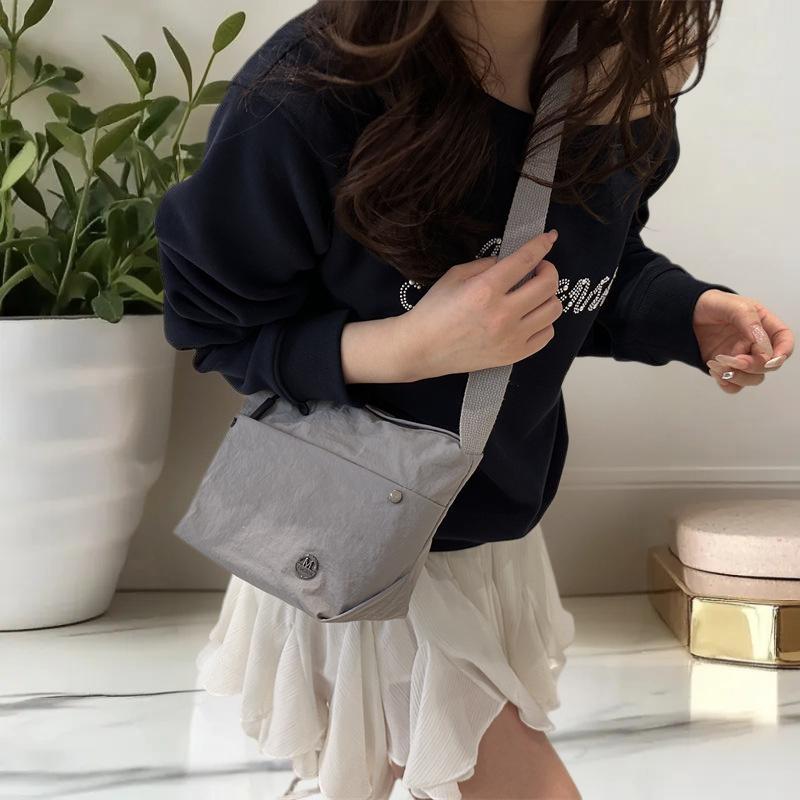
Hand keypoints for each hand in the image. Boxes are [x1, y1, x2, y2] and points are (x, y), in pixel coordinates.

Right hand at [400, 230, 562, 379]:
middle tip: (538, 269)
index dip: (542, 245)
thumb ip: (486, 264)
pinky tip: (531, 317)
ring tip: (534, 295)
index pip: (526, 260)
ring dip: (548, 296)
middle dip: (548, 269)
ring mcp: (510, 337)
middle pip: (548, 284)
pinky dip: (544, 322)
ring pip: (553, 310)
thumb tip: (511, 261)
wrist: (422, 349)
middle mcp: (502, 314)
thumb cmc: (434, 311)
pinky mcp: (513, 355)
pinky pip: (547, 335)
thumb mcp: (455, 276)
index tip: (549, 238)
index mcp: (485, 289)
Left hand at [692, 289, 793, 393]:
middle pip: (768, 365)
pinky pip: (733, 386)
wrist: (685, 313)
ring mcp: (741, 357)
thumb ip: (749, 322)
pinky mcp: (725, 369)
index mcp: (763, 325)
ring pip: (752, 379)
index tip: (771, 359)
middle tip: (733, 359)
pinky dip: (726, 382)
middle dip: (753, 366)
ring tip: (717, 363)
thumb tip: (762, 345)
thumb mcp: (733, 305)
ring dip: (738, 376)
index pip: (783, 340)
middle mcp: (755, 344)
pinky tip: (713, 369)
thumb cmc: (712, 305)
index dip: (783, 352)